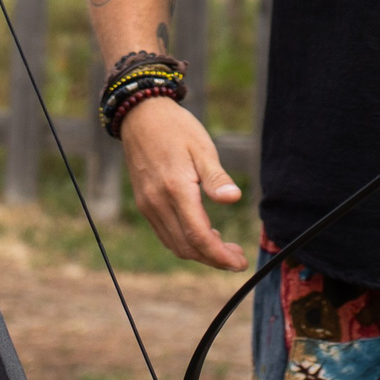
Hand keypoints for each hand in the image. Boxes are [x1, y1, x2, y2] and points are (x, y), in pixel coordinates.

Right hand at [118, 97, 245, 270]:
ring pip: (175, 244)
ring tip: (224, 249)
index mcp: (176, 188)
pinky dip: (185, 242)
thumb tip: (234, 198)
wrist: (141, 116)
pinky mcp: (145, 203)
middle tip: (237, 258)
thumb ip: (216, 177)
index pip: (199, 236)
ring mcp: (148, 205)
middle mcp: (158, 202)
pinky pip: (165, 234)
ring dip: (200, 253)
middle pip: (187, 247)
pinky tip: (203, 234)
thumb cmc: (176, 128)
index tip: (239, 263)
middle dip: (214, 259)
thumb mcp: (202, 147)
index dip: (220, 255)